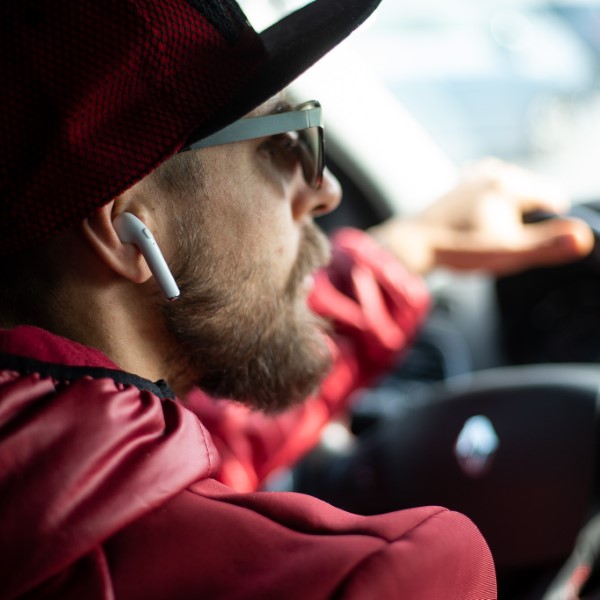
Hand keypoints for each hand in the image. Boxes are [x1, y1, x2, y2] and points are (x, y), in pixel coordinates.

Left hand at [369, 158, 593, 275]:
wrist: (414, 244)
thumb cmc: (459, 249)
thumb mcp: (508, 252)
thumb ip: (547, 245)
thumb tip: (584, 238)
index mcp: (510, 183)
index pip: (554, 199)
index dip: (545, 226)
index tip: (521, 242)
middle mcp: (494, 172)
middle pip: (531, 198)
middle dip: (522, 222)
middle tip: (495, 242)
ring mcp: (476, 175)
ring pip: (510, 197)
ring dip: (505, 217)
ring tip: (481, 235)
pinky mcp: (463, 183)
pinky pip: (491, 197)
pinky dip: (489, 211)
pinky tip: (472, 226)